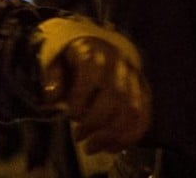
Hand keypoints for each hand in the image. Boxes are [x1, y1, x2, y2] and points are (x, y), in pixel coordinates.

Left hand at [43, 36, 150, 154]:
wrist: (100, 47)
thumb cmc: (74, 60)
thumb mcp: (57, 61)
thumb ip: (53, 77)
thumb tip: (51, 96)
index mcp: (94, 53)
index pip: (92, 73)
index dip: (82, 96)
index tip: (70, 115)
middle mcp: (118, 65)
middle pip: (116, 95)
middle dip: (96, 121)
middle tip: (79, 137)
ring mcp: (135, 80)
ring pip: (133, 110)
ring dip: (113, 135)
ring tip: (93, 147)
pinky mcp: (144, 93)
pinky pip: (144, 118)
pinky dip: (129, 137)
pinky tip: (111, 148)